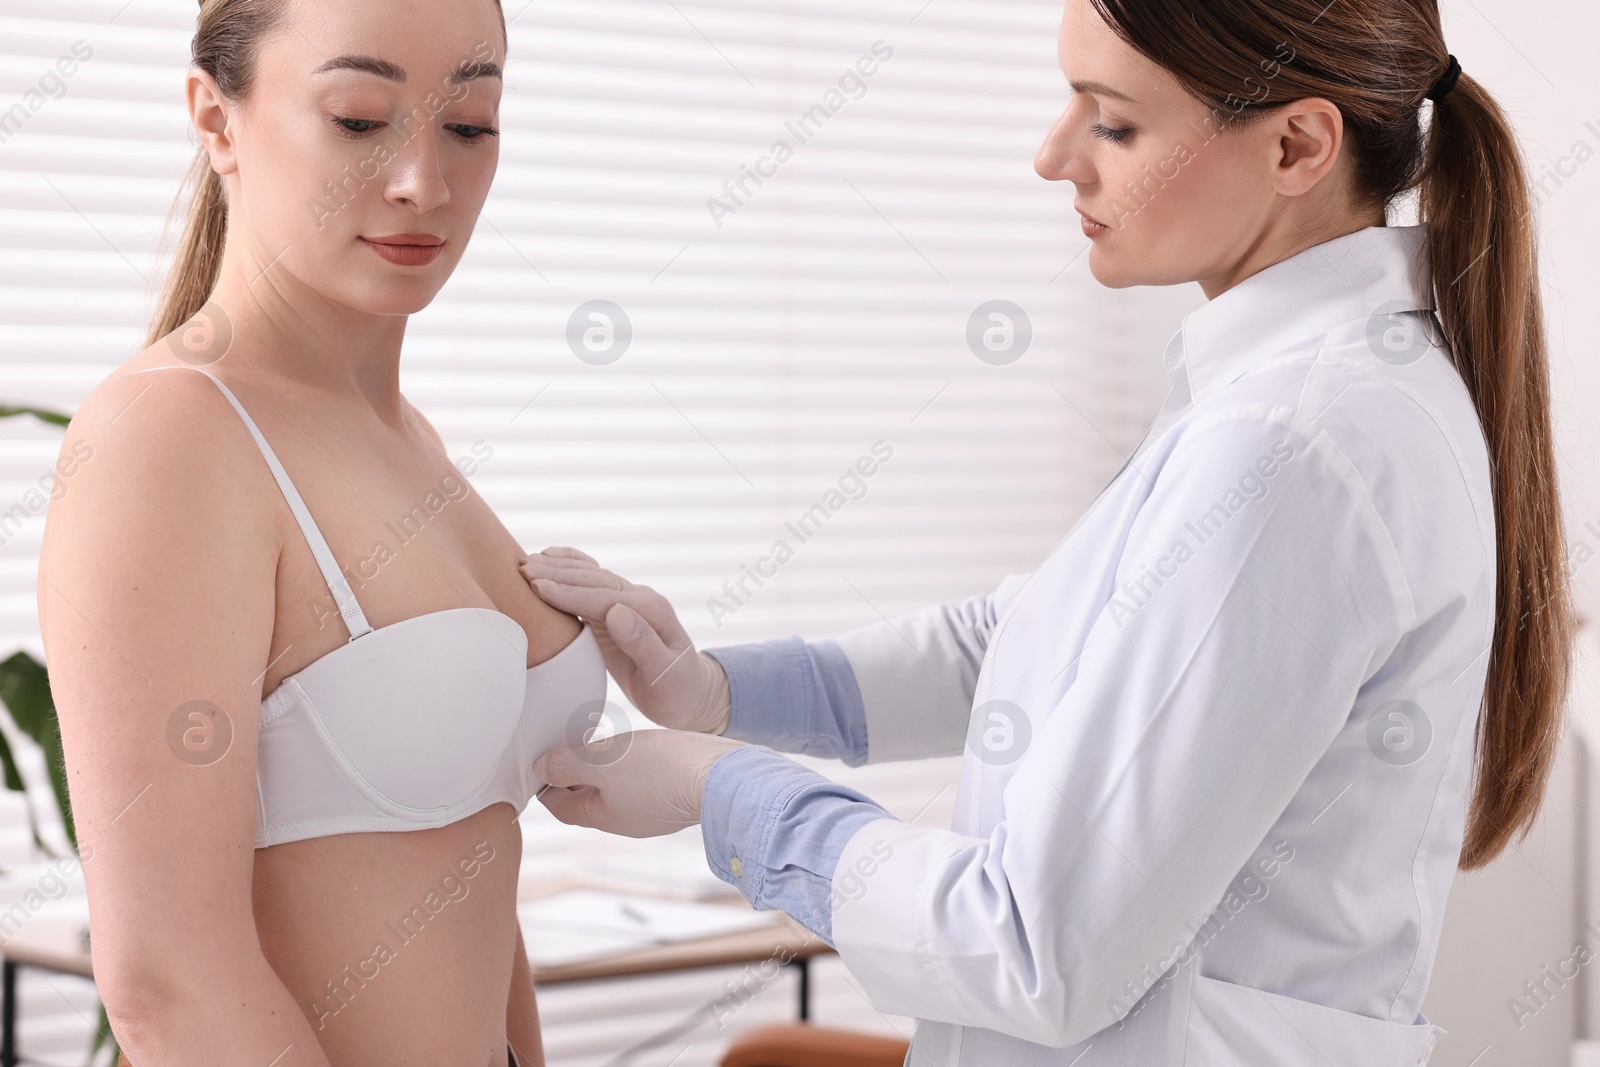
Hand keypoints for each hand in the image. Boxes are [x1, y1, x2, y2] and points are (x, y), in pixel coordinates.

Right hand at [519, 547, 730, 732]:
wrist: (688, 695)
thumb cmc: (676, 692)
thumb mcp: (665, 675)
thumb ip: (643, 644)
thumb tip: (616, 613)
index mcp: (651, 611)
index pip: (603, 598)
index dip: (570, 593)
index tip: (538, 587)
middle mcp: (639, 599)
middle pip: (592, 581)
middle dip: (556, 574)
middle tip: (521, 571)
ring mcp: (627, 601)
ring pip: (589, 577)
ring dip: (558, 568)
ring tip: (524, 563)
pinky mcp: (616, 610)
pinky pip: (590, 584)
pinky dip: (570, 567)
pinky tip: (550, 556)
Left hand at [533, 729, 747, 837]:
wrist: (722, 776)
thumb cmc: (660, 771)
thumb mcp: (602, 762)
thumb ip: (568, 764)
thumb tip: (540, 768)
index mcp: (604, 818)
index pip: (562, 807)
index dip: (546, 786)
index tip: (539, 765)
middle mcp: (628, 821)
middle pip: (589, 799)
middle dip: (575, 775)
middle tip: (568, 746)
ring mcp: (654, 810)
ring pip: (617, 790)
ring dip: (605, 768)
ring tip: (601, 742)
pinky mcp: (676, 795)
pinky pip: (643, 782)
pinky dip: (632, 767)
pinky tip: (639, 748)